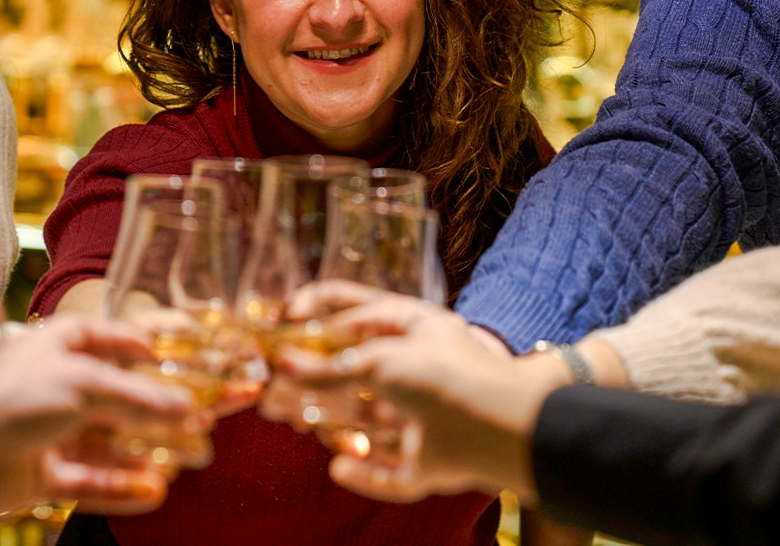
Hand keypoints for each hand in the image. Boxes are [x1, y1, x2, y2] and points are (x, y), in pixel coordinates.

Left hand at [0, 315, 204, 522]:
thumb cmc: (10, 398)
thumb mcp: (83, 384)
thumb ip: (138, 398)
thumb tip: (188, 407)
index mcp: (56, 346)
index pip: (105, 337)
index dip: (139, 344)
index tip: (175, 355)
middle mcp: (53, 385)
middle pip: (117, 395)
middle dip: (161, 408)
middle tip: (206, 415)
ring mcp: (46, 432)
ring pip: (109, 443)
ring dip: (149, 451)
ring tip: (193, 457)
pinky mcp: (40, 475)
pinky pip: (89, 481)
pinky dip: (120, 486)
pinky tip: (154, 490)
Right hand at [284, 311, 572, 505]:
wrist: (500, 428)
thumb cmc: (442, 376)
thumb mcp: (378, 360)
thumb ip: (328, 366)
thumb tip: (284, 364)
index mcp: (416, 329)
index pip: (362, 310)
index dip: (322, 308)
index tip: (287, 316)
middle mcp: (421, 370)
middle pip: (360, 371)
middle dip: (319, 378)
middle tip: (279, 385)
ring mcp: (426, 418)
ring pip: (371, 421)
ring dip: (335, 423)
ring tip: (298, 421)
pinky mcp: (430, 462)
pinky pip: (391, 471)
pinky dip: (367, 472)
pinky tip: (340, 468)